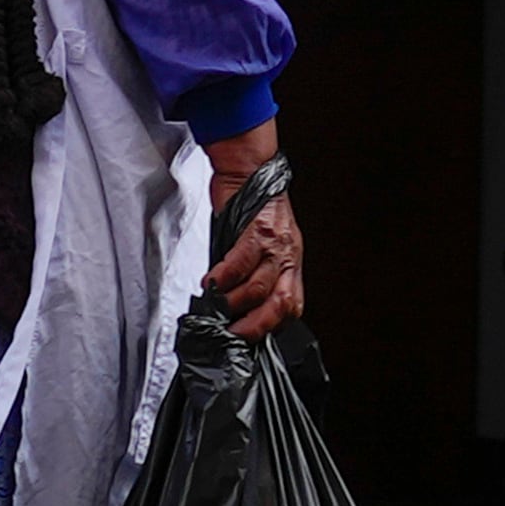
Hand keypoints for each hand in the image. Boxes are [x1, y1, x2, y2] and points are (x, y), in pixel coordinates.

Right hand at [202, 121, 303, 335]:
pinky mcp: (257, 230)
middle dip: (255, 325)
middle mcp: (289, 255)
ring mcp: (276, 244)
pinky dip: (224, 277)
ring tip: (217, 304)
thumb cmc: (252, 208)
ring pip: (260, 287)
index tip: (249, 334)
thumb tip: (235, 303)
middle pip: (280, 303)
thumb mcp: (262, 246)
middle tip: (233, 333)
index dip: (272, 325)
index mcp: (292, 262)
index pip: (293, 305)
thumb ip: (255, 273)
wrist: (250, 170)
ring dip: (234, 302)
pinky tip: (212, 281)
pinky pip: (240, 262)